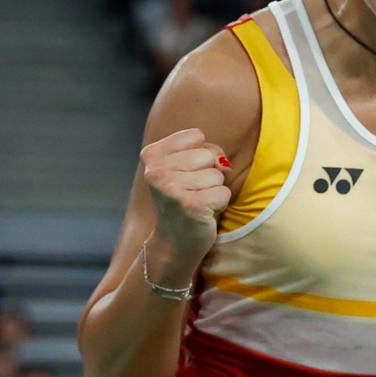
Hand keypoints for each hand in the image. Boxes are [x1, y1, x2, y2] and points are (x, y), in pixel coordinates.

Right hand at [141, 127, 231, 259]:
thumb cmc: (184, 198)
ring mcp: (172, 189)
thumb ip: (205, 152)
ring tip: (197, 202)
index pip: (196, 135)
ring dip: (213, 190)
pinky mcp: (191, 206)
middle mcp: (156, 171)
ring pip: (217, 175)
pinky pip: (224, 192)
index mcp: (152, 155)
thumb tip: (223, 163)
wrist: (174, 241)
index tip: (187, 173)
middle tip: (192, 191)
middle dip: (208, 173)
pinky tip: (203, 213)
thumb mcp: (185, 167)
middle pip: (208, 155)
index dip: (200, 154)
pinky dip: (219, 204)